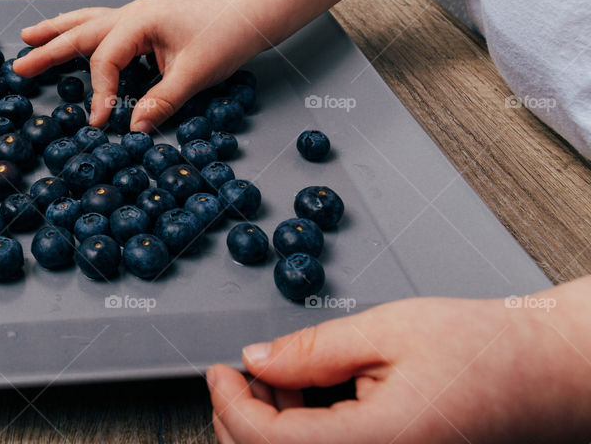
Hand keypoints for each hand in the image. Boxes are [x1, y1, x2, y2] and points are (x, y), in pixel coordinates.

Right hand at [11, 0, 266, 132]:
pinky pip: (101, 24)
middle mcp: (131, 14)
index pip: (105, 60)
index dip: (99, 93)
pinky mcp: (143, 22)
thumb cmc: (226, 35)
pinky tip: (68, 34)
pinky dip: (79, 30)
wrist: (248, 12)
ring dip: (56, 31)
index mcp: (140, 22)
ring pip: (86, 22)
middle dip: (48, 50)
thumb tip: (134, 129)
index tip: (99, 123)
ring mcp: (136, 15)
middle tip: (19, 67)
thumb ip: (163, 100)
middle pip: (80, 32)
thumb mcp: (196, 73)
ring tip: (27, 37)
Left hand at [207, 278, 590, 442]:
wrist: (545, 375)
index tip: (217, 372)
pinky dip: (305, 434)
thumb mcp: (388, 329)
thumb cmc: (486, 350)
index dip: (230, 406)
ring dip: (273, 428)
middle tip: (241, 373)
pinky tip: (312, 398)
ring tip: (285, 377)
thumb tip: (257, 360)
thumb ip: (313, 349)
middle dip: (243, 419)